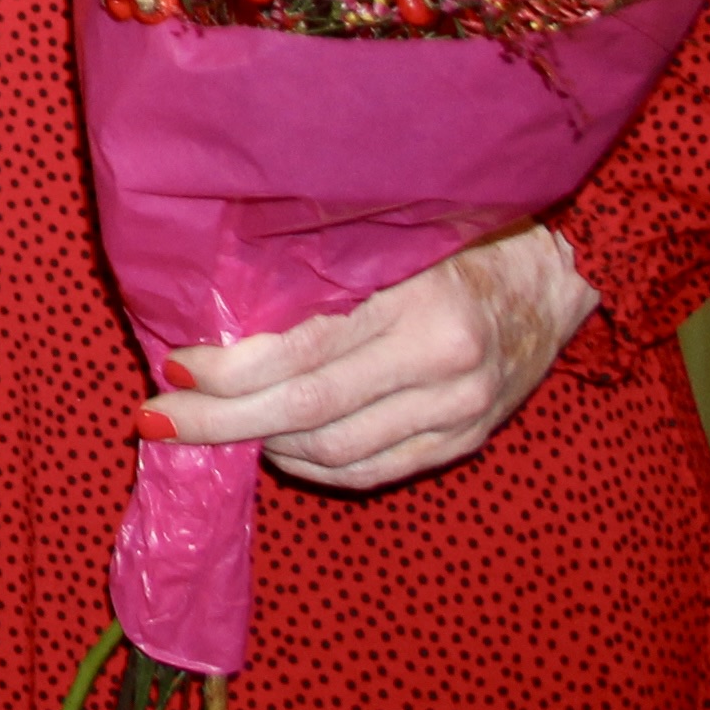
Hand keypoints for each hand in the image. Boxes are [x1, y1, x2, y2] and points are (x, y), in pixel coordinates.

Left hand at [152, 226, 596, 489]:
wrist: (551, 278)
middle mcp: (443, 367)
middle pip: (311, 413)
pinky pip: (373, 470)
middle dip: (224, 423)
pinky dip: (314, 465)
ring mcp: (460, 413)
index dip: (230, 370)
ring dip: (263, 444)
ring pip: (338, 453)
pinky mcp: (466, 442)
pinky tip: (277, 446)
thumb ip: (318, 273)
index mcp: (417, 303)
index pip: (304, 352)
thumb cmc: (451, 241)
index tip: (173, 370)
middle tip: (158, 421)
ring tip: (213, 427)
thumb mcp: (389, 238)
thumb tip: (215, 309)